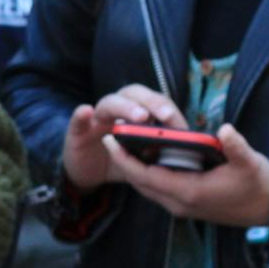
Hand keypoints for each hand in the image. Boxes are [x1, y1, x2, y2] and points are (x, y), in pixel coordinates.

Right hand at [62, 84, 187, 190]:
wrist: (90, 173)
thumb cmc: (122, 160)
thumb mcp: (146, 157)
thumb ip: (162, 150)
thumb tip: (192, 151)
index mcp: (136, 112)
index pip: (154, 101)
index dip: (167, 109)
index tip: (182, 125)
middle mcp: (116, 110)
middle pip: (133, 94)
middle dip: (151, 102)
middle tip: (164, 116)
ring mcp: (95, 119)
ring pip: (109, 103)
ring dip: (125, 107)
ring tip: (139, 116)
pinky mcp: (76, 132)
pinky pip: (77, 120)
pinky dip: (81, 114)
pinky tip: (85, 111)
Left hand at [100, 123, 268, 227]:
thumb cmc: (260, 184)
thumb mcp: (251, 163)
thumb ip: (236, 147)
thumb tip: (225, 130)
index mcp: (189, 192)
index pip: (145, 176)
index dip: (124, 158)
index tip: (109, 139)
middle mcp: (180, 203)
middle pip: (140, 182)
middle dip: (123, 161)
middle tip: (111, 136)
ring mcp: (181, 207)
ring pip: (146, 187)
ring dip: (133, 168)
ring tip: (122, 143)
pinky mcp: (186, 206)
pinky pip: (157, 190)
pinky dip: (146, 175)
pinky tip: (144, 157)